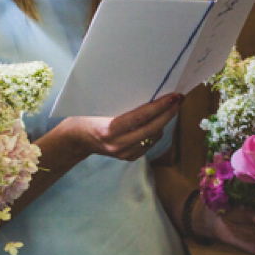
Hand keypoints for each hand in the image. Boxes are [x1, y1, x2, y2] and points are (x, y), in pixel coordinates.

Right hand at [60, 93, 182, 161]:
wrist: (76, 139)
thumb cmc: (86, 116)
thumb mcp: (100, 108)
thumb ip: (122, 107)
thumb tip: (149, 96)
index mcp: (109, 129)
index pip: (141, 117)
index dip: (159, 106)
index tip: (173, 96)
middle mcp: (118, 144)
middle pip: (152, 129)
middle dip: (168, 114)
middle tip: (178, 100)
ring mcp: (124, 153)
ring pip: (153, 138)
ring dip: (163, 123)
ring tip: (169, 109)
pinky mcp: (127, 158)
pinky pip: (148, 145)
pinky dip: (155, 133)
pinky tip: (157, 123)